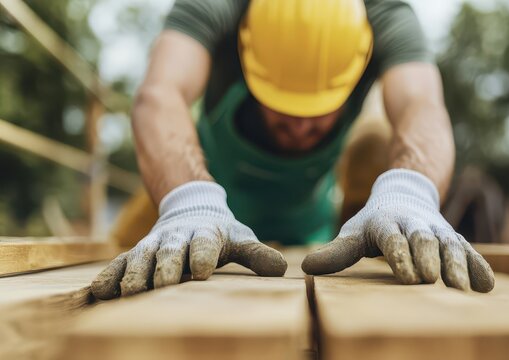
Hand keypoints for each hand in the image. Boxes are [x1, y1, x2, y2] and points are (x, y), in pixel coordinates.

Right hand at [91, 181, 286, 298]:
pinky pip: (118, 264)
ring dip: (134, 274)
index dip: (202, 256)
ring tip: (130, 294)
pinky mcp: (134, 254)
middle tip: (164, 285)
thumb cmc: (220, 234)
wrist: (191, 209)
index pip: (204, 244)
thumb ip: (257, 254)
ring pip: (140, 257)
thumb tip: (282, 269)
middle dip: (166, 267)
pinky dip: (109, 277)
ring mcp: (152, 245)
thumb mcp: (240, 239)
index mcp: (205, 234)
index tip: (202, 272)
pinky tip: (99, 294)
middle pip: (169, 252)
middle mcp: (175, 238)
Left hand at [302, 169, 493, 291]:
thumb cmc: (374, 222)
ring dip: (457, 264)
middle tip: (433, 280)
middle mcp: (414, 223)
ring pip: (449, 244)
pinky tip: (487, 286)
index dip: (399, 255)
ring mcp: (437, 230)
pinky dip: (478, 266)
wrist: (405, 194)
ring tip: (461, 287)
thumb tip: (306, 269)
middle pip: (423, 239)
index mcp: (386, 222)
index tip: (406, 276)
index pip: (392, 238)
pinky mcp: (453, 238)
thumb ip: (336, 252)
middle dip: (429, 258)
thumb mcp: (354, 232)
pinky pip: (469, 250)